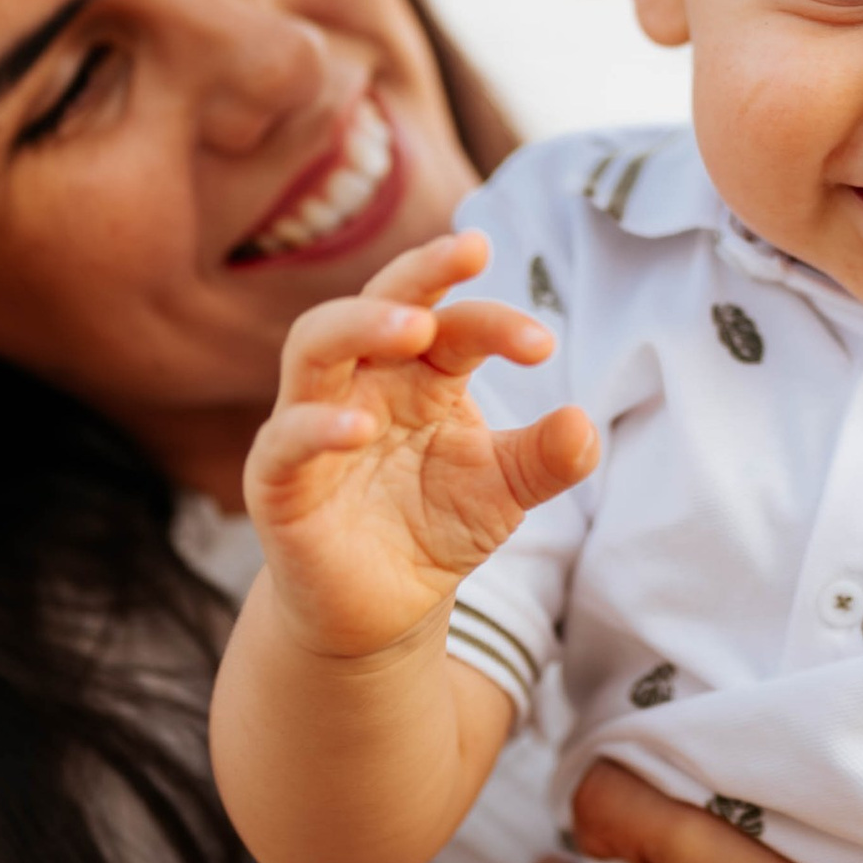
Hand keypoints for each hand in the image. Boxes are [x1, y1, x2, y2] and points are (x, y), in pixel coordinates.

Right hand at [241, 232, 595, 663]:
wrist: (379, 612)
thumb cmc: (435, 527)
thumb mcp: (504, 491)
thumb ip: (545, 458)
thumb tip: (585, 424)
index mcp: (420, 374)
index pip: (454, 324)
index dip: (496, 323)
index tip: (543, 344)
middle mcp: (364, 383)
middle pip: (378, 301)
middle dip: (420, 271)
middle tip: (468, 250)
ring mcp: (312, 424)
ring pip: (314, 346)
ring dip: (361, 324)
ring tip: (412, 327)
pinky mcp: (277, 480)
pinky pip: (285, 440)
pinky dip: (316, 428)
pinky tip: (358, 429)